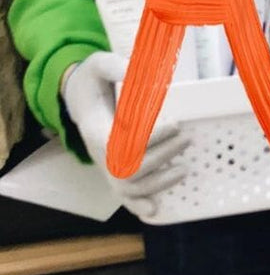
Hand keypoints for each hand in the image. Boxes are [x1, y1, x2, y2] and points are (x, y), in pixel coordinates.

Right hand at [61, 52, 187, 217]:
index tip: (175, 123)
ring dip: (158, 183)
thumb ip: (113, 66)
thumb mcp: (98, 64)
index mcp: (95, 128)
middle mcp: (98, 153)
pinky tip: (156, 210)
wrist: (77, 98)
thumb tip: (134, 70)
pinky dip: (138, 205)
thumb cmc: (91, 80)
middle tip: (187, 138)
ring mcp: (105, 166)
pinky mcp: (112, 171)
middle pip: (128, 168)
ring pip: (128, 187)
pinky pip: (123, 195)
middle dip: (161, 157)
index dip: (149, 138)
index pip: (122, 142)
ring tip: (185, 169)